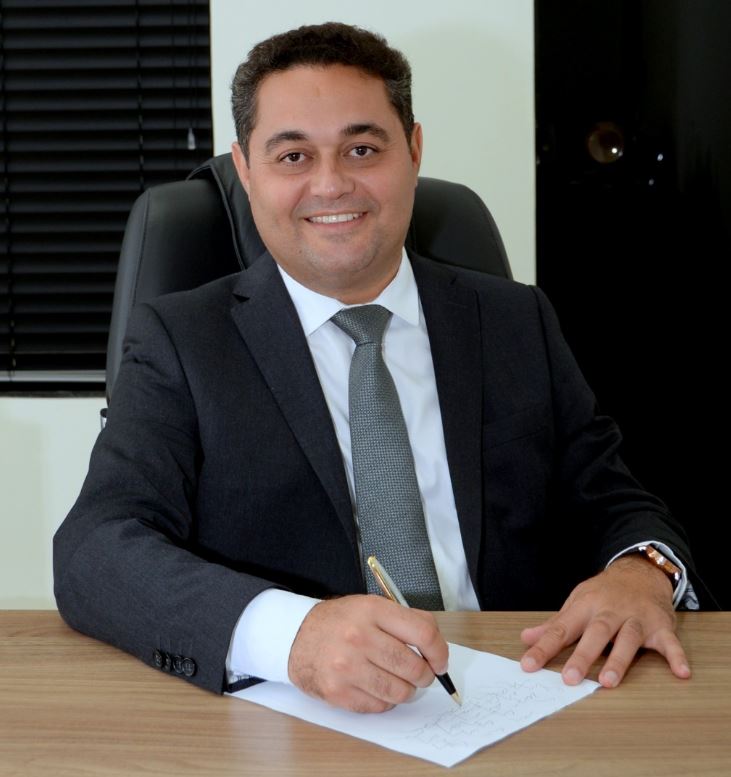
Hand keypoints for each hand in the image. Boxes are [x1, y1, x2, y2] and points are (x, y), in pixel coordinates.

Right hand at [287, 594, 448, 712]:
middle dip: (425, 676)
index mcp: (372, 611)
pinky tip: (376, 686)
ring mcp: (347, 667)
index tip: (441, 661)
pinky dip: (385, 701)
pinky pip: (379, 706)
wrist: (296, 636)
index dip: (440, 652)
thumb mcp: (371, 606)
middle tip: (421, 674)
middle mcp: (359, 637)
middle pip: (414, 667)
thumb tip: (437, 648)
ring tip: (399, 682)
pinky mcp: (338, 692)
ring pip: (400, 692)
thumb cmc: (339, 622)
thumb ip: (405, 621)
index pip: (423, 634)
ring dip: (407, 691)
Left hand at [519, 554, 689, 687]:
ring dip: (619, 659)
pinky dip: (676, 656)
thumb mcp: (576, 602)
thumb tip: (526, 638)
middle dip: (583, 656)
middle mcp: (610, 611)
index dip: (543, 647)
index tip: (528, 665)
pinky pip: (670, 642)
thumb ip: (554, 624)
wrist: (640, 572)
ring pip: (628, 638)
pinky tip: (681, 672)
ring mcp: (636, 618)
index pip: (561, 629)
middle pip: (596, 633)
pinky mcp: (660, 625)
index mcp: (585, 606)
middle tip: (570, 679)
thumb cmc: (603, 593)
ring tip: (609, 682)